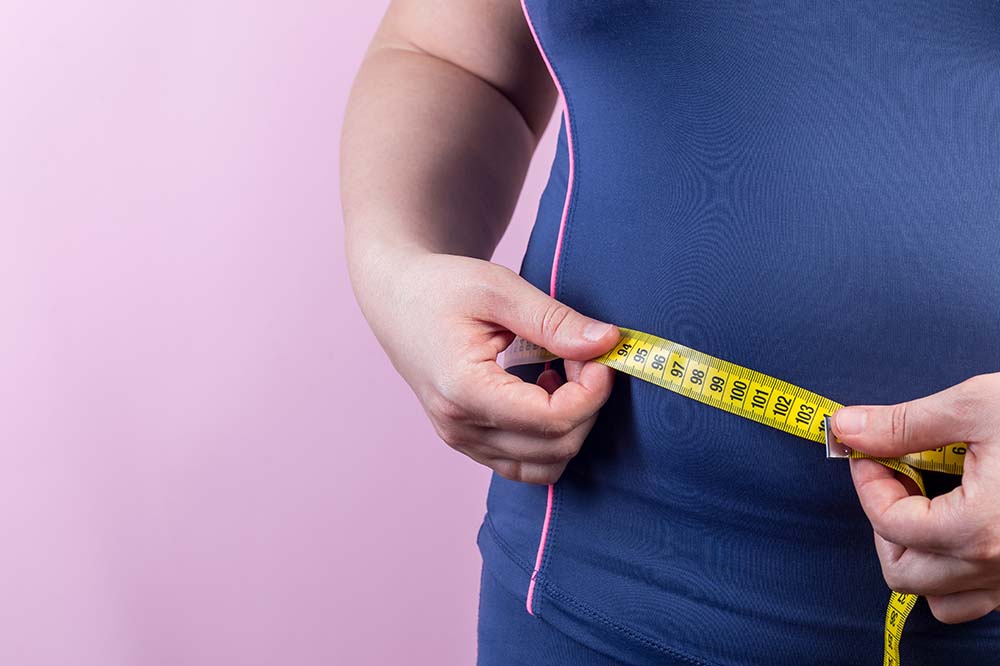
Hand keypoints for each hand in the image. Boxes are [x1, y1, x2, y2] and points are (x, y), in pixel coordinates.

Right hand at [360, 251, 619, 483]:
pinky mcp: (468, 442)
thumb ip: (554, 320)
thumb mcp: (499, 288)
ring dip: (571, 423)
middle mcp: (460, 427)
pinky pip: (527, 464)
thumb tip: (607, 343)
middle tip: (582, 354)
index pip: (553, 419)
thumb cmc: (442, 286)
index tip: (598, 352)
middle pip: (557, 446)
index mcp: (465, 390)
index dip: (593, 390)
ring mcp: (462, 441)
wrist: (396, 299)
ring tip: (561, 373)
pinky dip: (550, 436)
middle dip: (587, 402)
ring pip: (546, 465)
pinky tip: (544, 391)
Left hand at [831, 374, 999, 623]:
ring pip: (939, 598)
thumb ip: (903, 424)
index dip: (867, 480)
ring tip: (928, 502)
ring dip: (917, 554)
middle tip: (898, 476)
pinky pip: (979, 598)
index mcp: (978, 528)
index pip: (887, 522)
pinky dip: (956, 569)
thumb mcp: (976, 406)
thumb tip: (847, 428)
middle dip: (885, 520)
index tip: (871, 450)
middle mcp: (999, 568)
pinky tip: (962, 520)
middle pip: (902, 572)